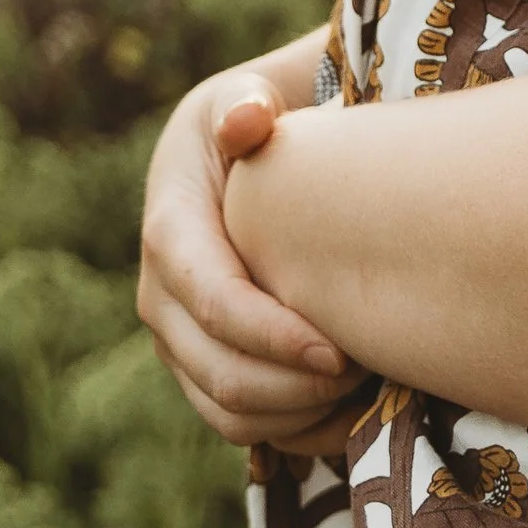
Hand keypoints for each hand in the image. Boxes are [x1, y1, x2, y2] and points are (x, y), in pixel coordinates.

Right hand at [137, 68, 366, 450]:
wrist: (237, 154)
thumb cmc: (253, 120)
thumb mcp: (243, 97)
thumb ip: (244, 104)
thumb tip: (246, 121)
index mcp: (170, 234)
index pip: (215, 304)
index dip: (273, 337)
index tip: (340, 351)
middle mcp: (161, 298)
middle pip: (218, 372)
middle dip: (294, 386)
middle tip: (366, 372)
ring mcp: (178, 340)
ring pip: (228, 411)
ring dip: (296, 413)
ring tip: (364, 388)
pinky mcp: (201, 367)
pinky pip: (241, 424)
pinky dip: (294, 430)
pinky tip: (350, 410)